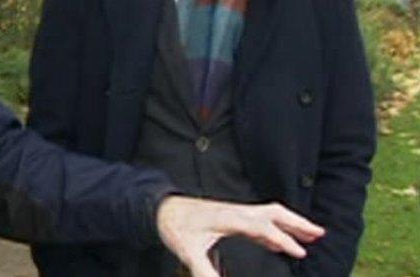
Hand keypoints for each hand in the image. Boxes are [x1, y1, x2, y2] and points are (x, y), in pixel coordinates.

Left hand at [156, 196, 324, 276]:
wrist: (161, 209)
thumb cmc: (174, 227)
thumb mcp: (187, 251)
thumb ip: (204, 271)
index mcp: (229, 217)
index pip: (262, 227)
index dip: (281, 240)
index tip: (299, 253)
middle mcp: (235, 211)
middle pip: (273, 212)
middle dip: (297, 222)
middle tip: (319, 233)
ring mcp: (234, 211)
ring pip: (269, 213)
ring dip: (291, 222)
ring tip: (312, 234)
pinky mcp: (230, 215)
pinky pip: (260, 219)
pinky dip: (276, 227)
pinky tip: (280, 240)